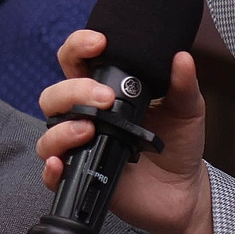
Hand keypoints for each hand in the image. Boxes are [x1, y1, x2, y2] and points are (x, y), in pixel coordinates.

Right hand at [34, 29, 216, 233]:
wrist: (182, 190)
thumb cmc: (178, 145)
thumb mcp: (186, 109)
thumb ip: (183, 84)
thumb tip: (182, 58)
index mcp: (104, 91)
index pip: (76, 61)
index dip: (78, 46)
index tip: (99, 43)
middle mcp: (85, 117)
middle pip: (54, 95)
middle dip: (74, 91)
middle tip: (105, 99)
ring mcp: (79, 147)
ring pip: (48, 132)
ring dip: (63, 128)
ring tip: (89, 129)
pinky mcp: (80, 176)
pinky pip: (51, 174)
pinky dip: (51, 168)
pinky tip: (61, 163)